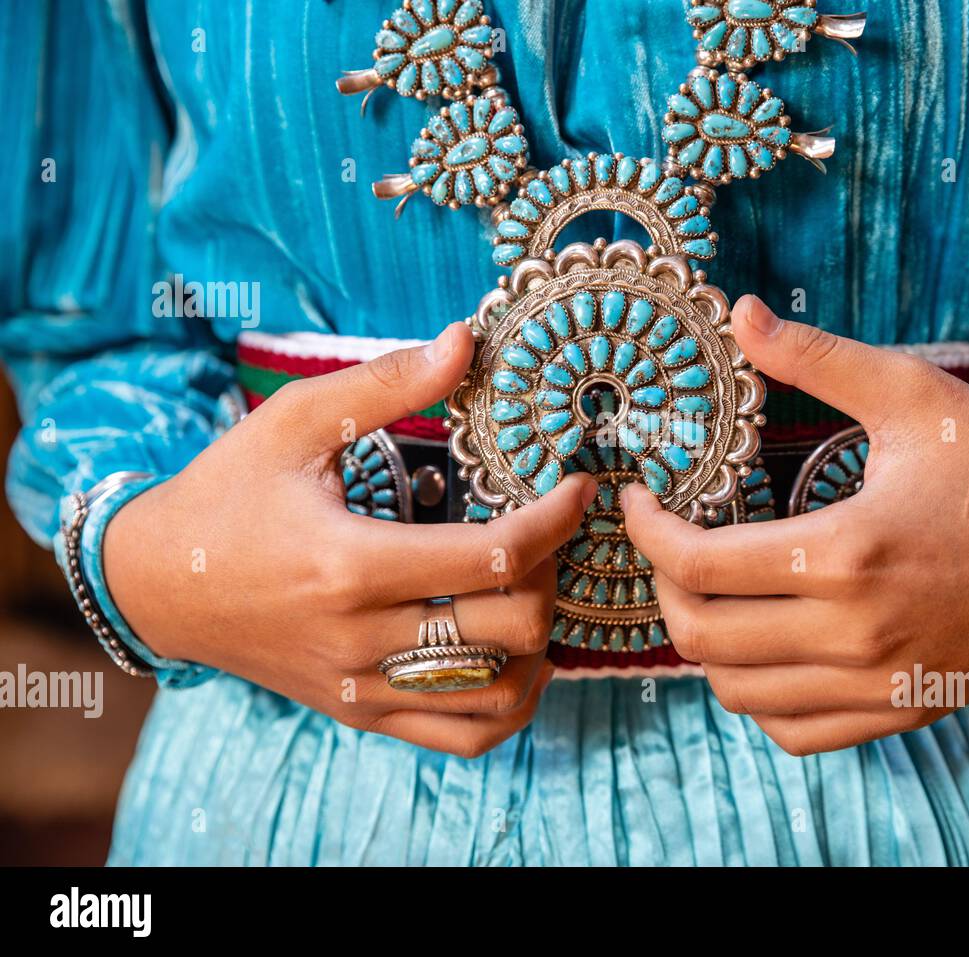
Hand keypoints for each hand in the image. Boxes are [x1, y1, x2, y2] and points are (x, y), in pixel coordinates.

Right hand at [104, 324, 595, 757]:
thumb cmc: (227, 495)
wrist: (158, 585)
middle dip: (553, 574)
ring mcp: (363, 688)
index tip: (579, 488)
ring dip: (541, 641)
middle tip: (547, 535)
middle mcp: (362, 640)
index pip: (495, 556)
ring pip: (499, 692)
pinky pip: (463, 736)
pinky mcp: (362, 715)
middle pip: (511, 627)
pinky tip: (517, 658)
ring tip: (535, 591)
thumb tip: (464, 340)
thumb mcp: (293, 422)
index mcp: (351, 565)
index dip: (558, 520)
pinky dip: (510, 705)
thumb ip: (385, 383)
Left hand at [620, 296, 968, 755]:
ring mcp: (877, 682)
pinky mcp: (900, 709)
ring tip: (708, 593)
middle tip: (667, 544)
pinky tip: (762, 650)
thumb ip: (817, 356)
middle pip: (702, 636)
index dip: (645, 532)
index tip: (637, 502)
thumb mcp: (912, 393)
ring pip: (739, 693)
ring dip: (702, 644)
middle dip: (661, 586)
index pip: (697, 564)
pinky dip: (757, 698)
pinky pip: (796, 732)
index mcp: (845, 553)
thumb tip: (741, 311)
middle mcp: (853, 632)